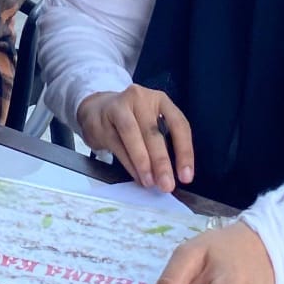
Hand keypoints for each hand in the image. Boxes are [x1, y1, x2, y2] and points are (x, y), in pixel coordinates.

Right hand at [76, 85, 193, 191]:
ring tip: (150, 182)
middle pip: (153, 131)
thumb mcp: (151, 122)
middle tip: (167, 185)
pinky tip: (136, 176)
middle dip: (161, 161)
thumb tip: (172, 175)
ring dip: (143, 162)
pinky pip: (117, 144)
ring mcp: (118, 107)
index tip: (186, 176)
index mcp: (159, 99)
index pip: (178, 124)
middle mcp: (140, 98)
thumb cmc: (132, 120)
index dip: (184, 151)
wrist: (97, 109)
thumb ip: (162, 143)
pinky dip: (128, 163)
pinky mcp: (101, 120)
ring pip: (132, 135)